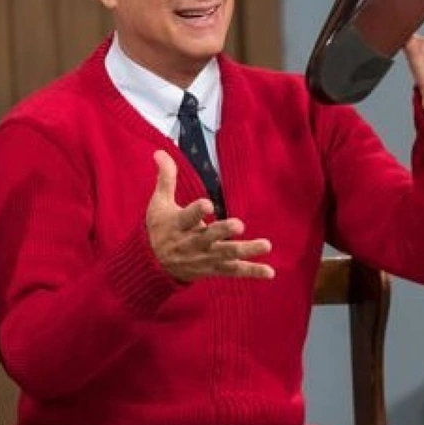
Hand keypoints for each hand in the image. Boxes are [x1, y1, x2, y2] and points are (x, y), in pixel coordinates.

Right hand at [146, 150, 274, 281]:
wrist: (154, 265)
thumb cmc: (160, 228)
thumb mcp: (159, 203)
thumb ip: (165, 178)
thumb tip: (160, 152)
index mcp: (179, 225)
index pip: (187, 217)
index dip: (197, 211)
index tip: (207, 205)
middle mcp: (192, 243)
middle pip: (209, 237)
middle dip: (224, 232)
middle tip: (239, 225)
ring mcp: (205, 257)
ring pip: (226, 254)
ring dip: (246, 250)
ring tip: (266, 245)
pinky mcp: (214, 268)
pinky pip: (233, 271)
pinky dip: (251, 271)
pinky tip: (270, 272)